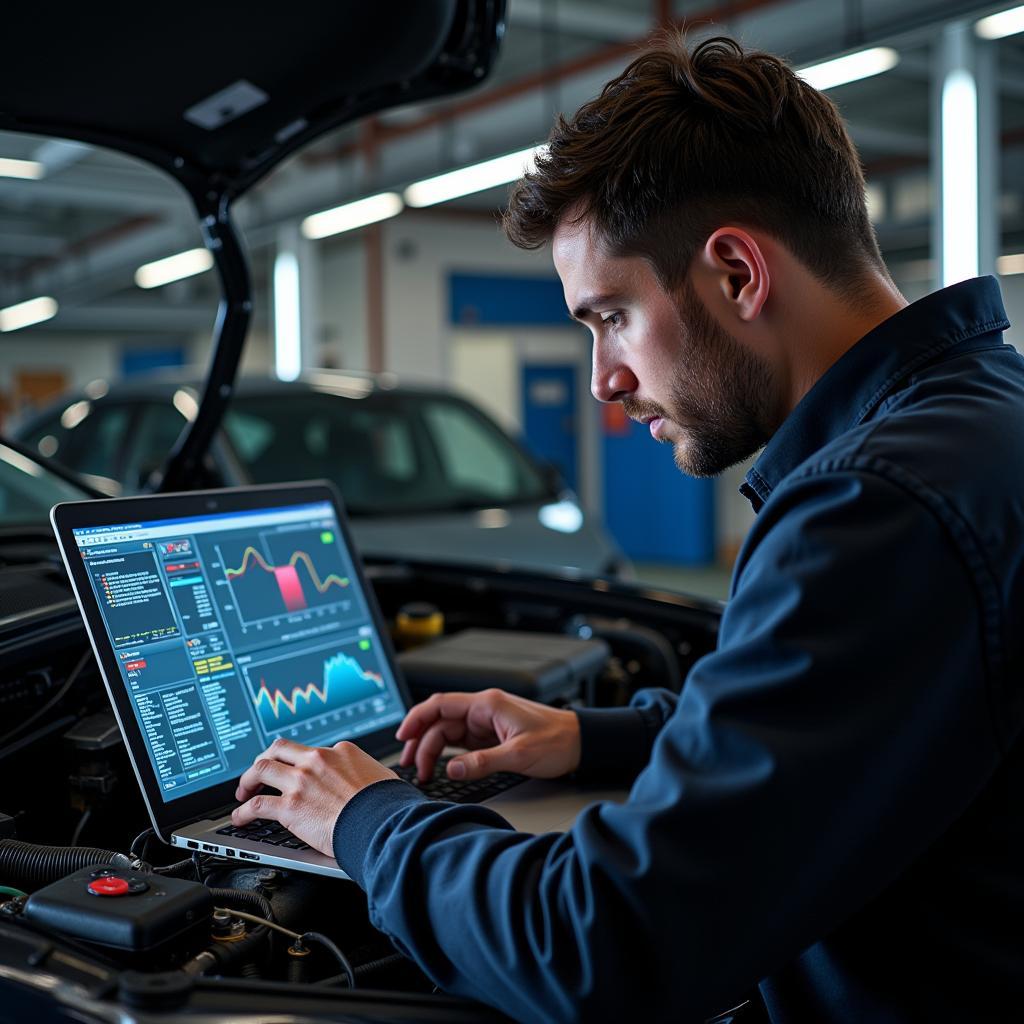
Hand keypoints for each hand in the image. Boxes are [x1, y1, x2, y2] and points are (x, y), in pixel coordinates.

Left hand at [232, 737, 396, 855]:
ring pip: (261, 769)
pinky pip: (257, 805)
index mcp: (340, 751)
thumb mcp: (380, 776)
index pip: (311, 750)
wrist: (383, 823)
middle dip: (265, 758)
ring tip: (243, 792)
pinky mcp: (290, 806)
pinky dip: (243, 811)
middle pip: (279, 749)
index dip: (300, 762)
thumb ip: (364, 774)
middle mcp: (317, 761)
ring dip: (248, 780)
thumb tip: (367, 781)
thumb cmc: (387, 804)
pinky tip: (240, 818)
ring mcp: (301, 781)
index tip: (295, 771)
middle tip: (259, 772)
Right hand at [396, 688, 580, 782]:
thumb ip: (483, 762)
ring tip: (421, 771)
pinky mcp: (491, 737)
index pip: (441, 705)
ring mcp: (486, 723)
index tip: (403, 737)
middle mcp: (484, 710)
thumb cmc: (556, 741)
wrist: (580, 743)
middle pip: (440, 721)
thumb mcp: (519, 754)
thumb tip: (451, 769)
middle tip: (412, 767)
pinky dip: (447, 754)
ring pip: (448, 732)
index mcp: (487, 704)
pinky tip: (439, 766)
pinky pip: (461, 742)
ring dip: (432, 749)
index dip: (417, 719)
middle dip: (422, 742)